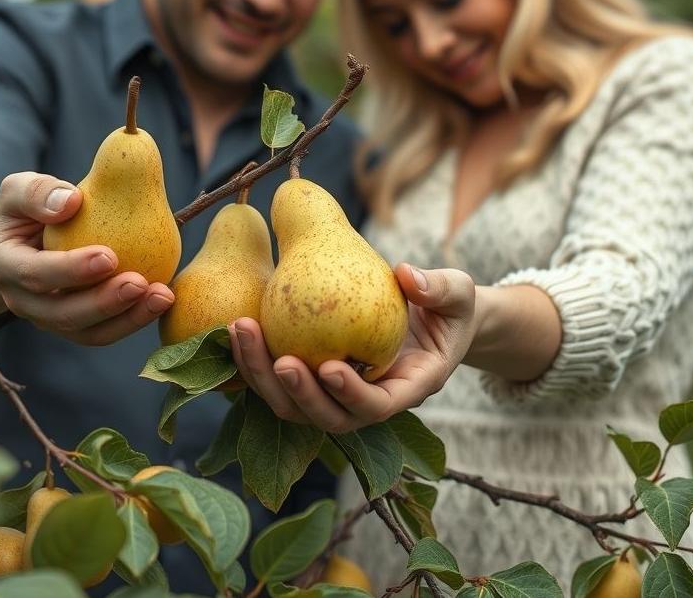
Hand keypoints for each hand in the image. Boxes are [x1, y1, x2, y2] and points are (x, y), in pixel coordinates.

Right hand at [0, 172, 173, 344]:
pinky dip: (135, 319)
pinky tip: (164, 298)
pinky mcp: (78, 326)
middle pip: (62, 315)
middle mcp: (23, 302)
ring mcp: (50, 319)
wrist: (27, 238)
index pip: (35, 275)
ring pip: (89, 332)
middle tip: (140, 283)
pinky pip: (107, 330)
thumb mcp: (20, 188)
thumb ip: (37, 191)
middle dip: (103, 303)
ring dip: (128, 318)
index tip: (109, 255)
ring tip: (162, 296)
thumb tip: (70, 201)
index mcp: (4, 268)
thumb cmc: (30, 207)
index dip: (71, 270)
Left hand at [228, 265, 475, 432]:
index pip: (376, 408)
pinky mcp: (313, 377)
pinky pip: (278, 378)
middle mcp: (368, 401)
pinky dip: (254, 359)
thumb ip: (439, 288)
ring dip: (263, 375)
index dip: (351, 395)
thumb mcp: (457, 295)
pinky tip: (234, 324)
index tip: (330, 367)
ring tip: (242, 330)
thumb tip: (407, 275)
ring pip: (292, 405)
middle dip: (299, 393)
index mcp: (407, 389)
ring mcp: (336, 394)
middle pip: (326, 417)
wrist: (430, 318)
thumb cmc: (448, 307)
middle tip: (280, 359)